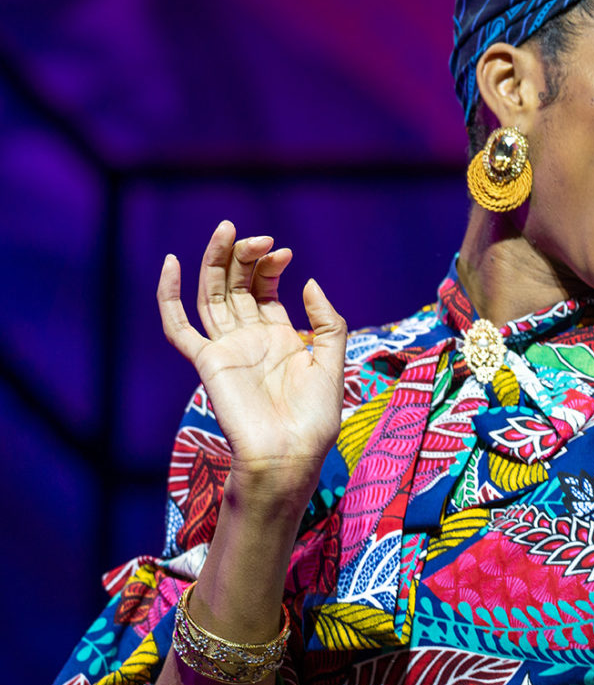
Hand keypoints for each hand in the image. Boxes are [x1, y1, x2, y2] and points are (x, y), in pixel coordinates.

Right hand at [158, 221, 346, 504]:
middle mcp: (249, 338)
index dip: (271, 266)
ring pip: (210, 295)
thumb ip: (328, 322)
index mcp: (279, 336)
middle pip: (236, 285)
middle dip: (245, 257)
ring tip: (227, 231)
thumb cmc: (316, 417)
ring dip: (216, 262)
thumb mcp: (332, 361)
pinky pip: (178, 326)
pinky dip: (169, 296)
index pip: (265, 288)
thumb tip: (309, 281)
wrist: (290, 453)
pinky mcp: (206, 361)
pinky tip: (171, 263)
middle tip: (258, 238)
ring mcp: (225, 348)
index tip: (286, 253)